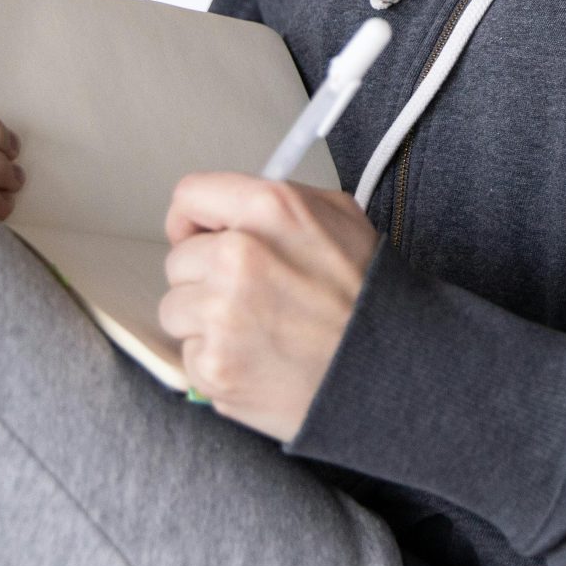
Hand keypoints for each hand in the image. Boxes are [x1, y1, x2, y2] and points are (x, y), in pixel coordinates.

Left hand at [159, 173, 379, 440]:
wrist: (389, 369)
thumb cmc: (366, 294)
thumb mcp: (338, 216)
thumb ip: (276, 202)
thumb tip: (225, 211)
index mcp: (268, 210)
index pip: (189, 196)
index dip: (195, 220)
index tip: (202, 238)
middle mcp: (238, 256)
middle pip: (179, 260)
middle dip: (206, 276)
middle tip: (253, 295)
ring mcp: (222, 315)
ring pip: (176, 309)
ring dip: (205, 321)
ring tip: (256, 329)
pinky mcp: (215, 367)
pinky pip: (189, 355)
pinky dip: (217, 360)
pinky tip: (257, 358)